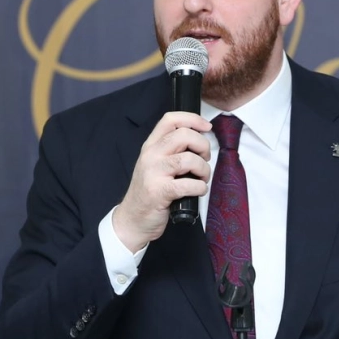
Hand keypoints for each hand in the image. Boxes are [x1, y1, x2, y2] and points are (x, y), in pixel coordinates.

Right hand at [110, 112, 212, 251]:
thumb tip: (200, 141)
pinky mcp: (160, 192)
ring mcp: (154, 173)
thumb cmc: (149, 192)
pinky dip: (200, 187)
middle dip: (203, 146)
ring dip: (203, 169)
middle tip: (204, 159)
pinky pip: (189, 184)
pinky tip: (198, 191)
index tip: (206, 127)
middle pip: (184, 135)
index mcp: (150, 146)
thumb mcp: (154, 164)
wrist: (132, 219)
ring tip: (202, 178)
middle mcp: (150, 155)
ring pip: (188, 159)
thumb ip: (171, 150)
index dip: (192, 119)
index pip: (170, 119)